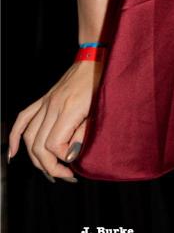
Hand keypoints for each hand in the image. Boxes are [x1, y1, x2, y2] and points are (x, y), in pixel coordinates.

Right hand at [8, 60, 102, 181]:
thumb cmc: (101, 83)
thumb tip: (70, 154)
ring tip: (50, 169)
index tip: (75, 160)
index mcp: (68, 109)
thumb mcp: (98, 110)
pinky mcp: (43, 99)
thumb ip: (84, 133)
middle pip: (39, 145)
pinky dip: (14, 137)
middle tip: (65, 174)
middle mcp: (52, 106)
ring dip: (36, 157)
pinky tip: (13, 152)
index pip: (54, 144)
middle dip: (50, 166)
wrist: (95, 58)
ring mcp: (45, 102)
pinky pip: (23, 118)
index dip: (63, 157)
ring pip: (29, 137)